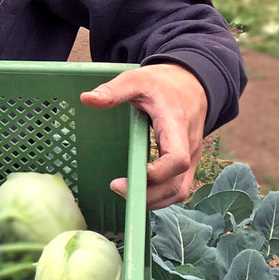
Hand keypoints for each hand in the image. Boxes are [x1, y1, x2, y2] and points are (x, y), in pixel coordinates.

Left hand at [81, 64, 207, 209]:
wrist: (192, 84)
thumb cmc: (163, 83)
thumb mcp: (137, 79)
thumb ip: (113, 90)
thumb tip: (86, 99)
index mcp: (176, 126)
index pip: (177, 159)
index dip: (157, 174)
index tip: (130, 175)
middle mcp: (188, 147)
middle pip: (178, 185)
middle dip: (149, 195)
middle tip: (116, 188)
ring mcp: (191, 157)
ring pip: (180, 191)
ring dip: (154, 200)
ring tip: (124, 192)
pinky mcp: (187, 163)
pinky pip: (178, 186)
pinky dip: (160, 195)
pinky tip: (138, 190)